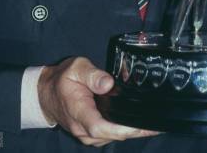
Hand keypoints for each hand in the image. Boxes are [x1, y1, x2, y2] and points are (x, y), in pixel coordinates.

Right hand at [38, 56, 158, 146]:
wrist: (47, 94)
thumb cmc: (62, 79)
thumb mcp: (76, 67)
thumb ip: (92, 74)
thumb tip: (108, 83)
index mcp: (79, 112)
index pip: (101, 128)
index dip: (123, 129)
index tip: (142, 124)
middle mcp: (83, 129)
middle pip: (113, 135)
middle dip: (136, 130)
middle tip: (159, 123)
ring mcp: (87, 135)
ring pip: (114, 138)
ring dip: (133, 131)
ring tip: (154, 122)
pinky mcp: (92, 134)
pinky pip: (111, 135)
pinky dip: (125, 130)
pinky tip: (138, 122)